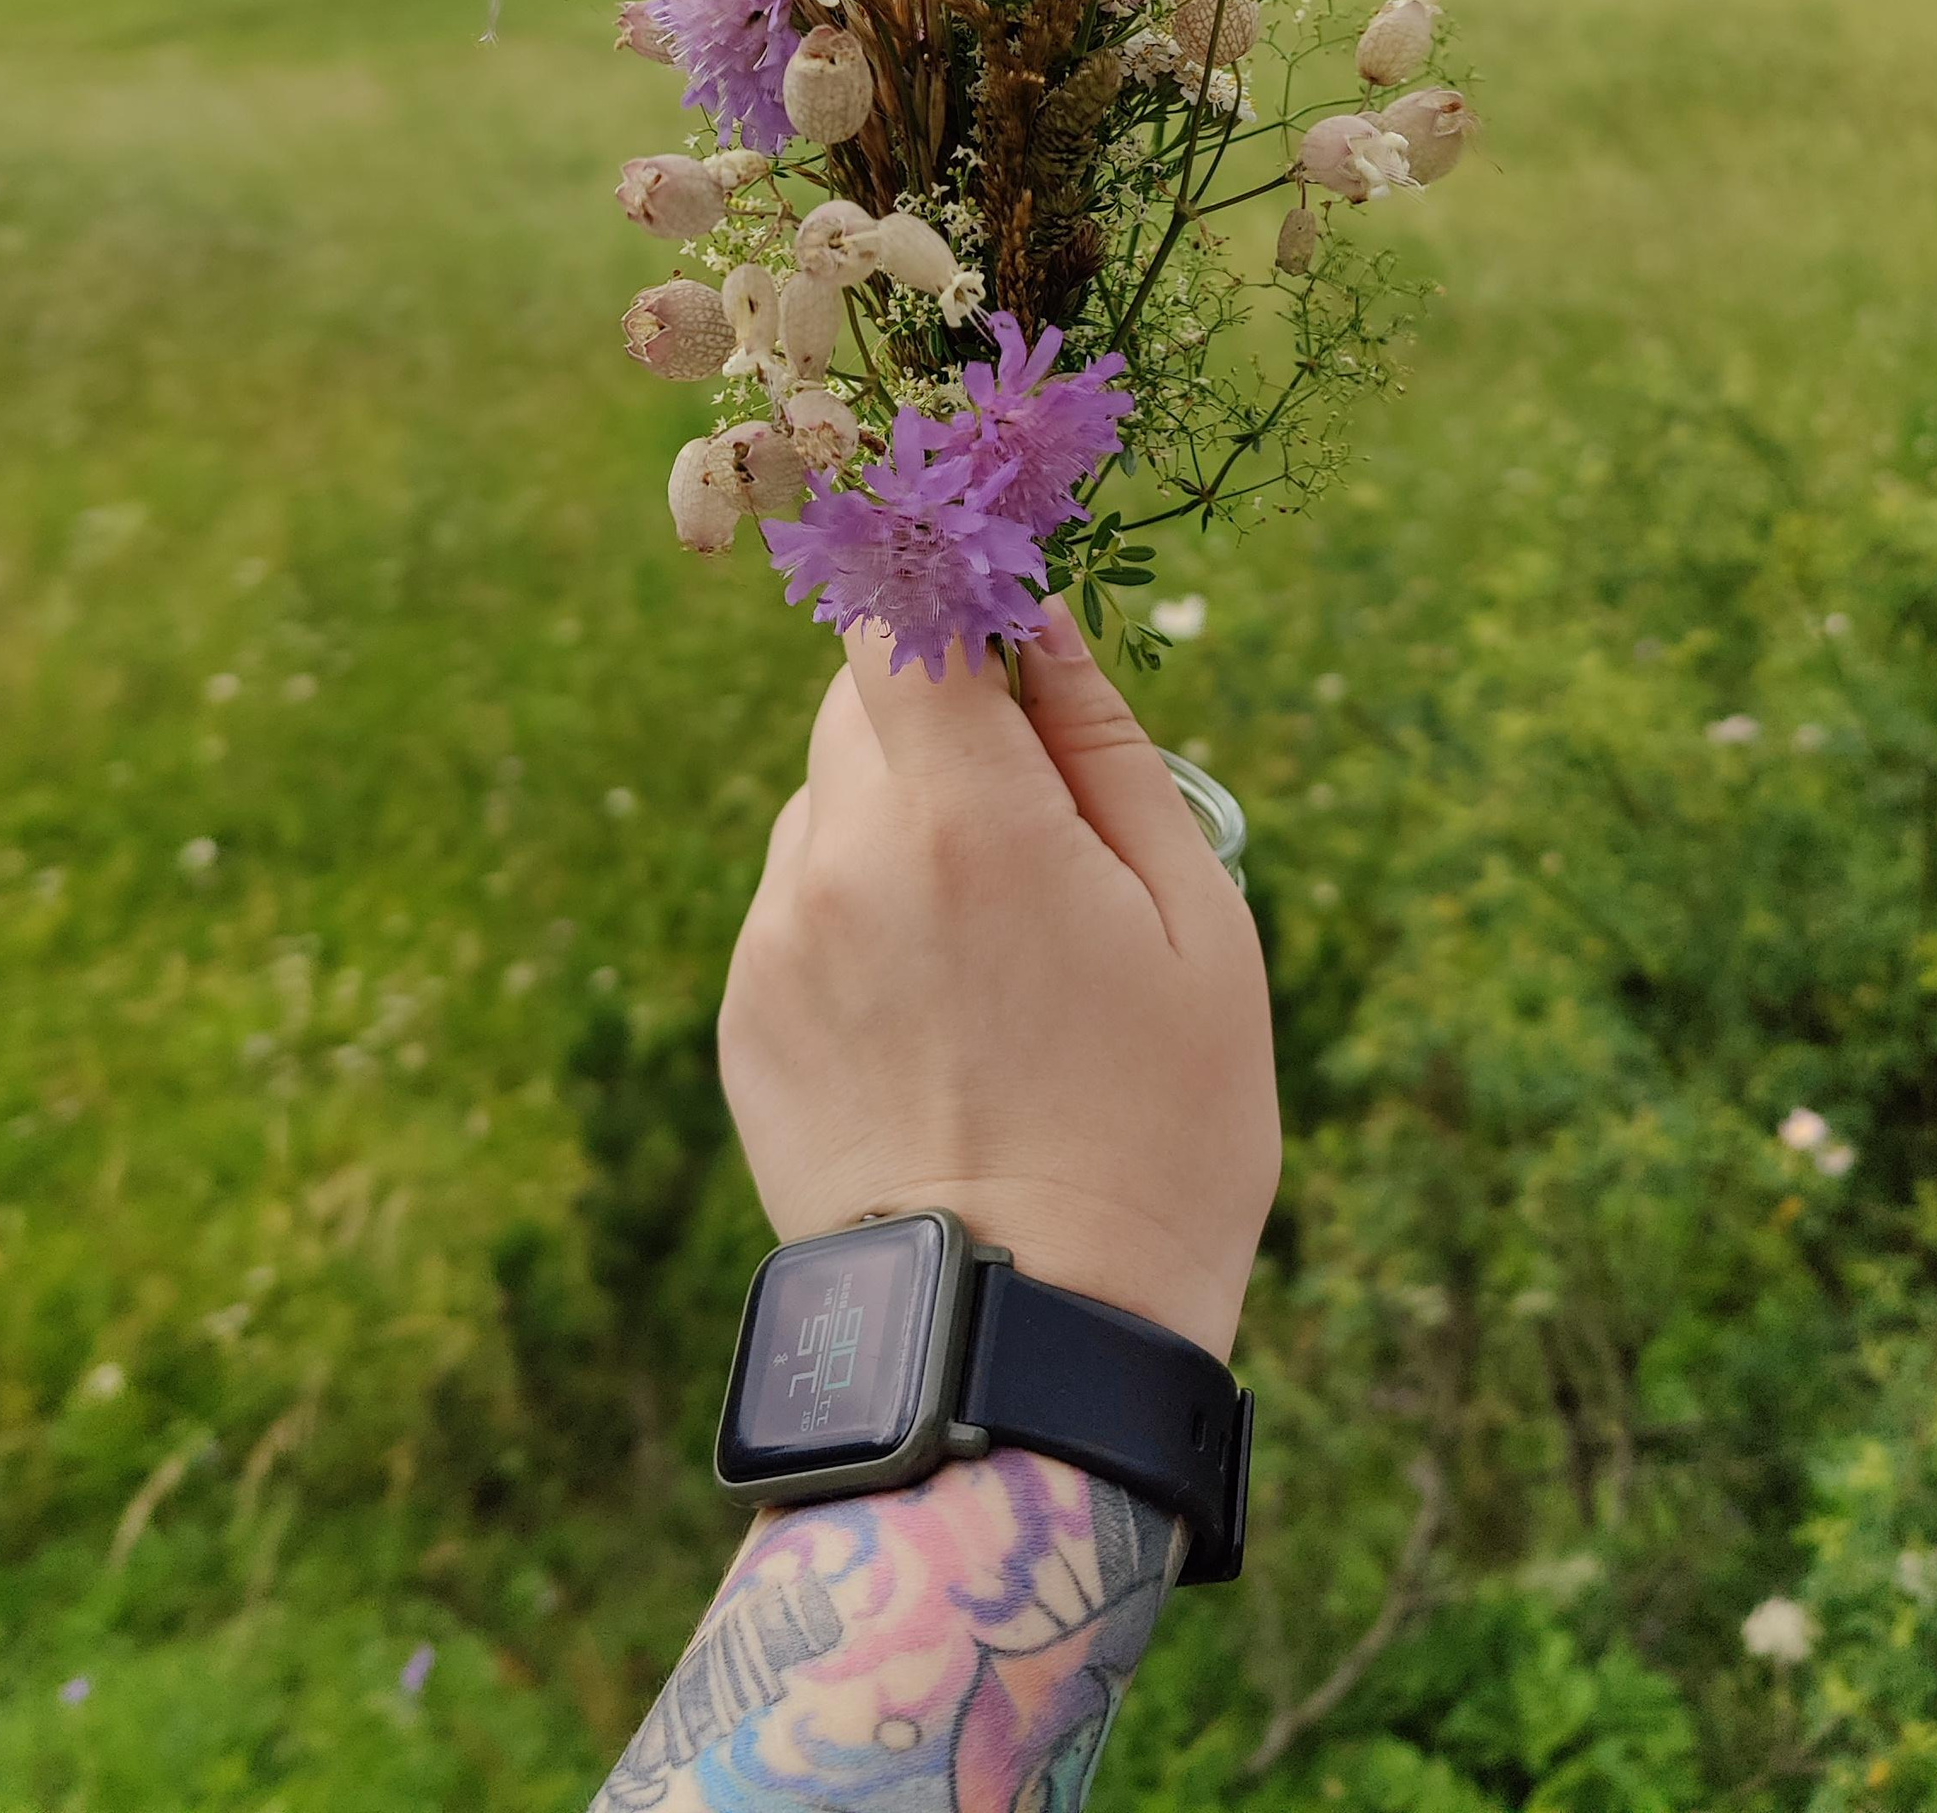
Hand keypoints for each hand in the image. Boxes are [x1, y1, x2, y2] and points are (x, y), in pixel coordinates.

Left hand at [717, 596, 1279, 1360]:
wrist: (1023, 1347)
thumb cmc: (1156, 1133)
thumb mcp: (1192, 924)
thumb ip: (1106, 746)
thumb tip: (1038, 616)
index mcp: (965, 816)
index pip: (901, 614)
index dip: (946, 589)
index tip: (1001, 613)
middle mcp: (842, 858)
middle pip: (860, 699)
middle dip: (940, 718)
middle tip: (1033, 818)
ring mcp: (777, 941)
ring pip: (827, 802)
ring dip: (898, 820)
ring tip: (995, 952)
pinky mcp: (745, 1018)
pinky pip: (800, 904)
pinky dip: (860, 915)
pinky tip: (939, 1016)